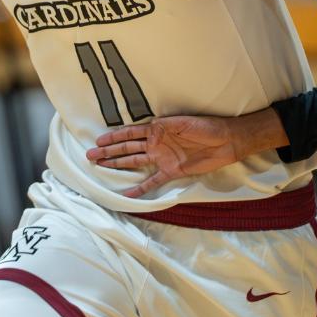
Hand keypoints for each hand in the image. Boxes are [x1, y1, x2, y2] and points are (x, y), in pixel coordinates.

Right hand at [86, 115, 239, 197]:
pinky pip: (152, 181)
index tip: (99, 140)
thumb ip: (163, 127)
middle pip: (127, 148)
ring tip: (100, 167)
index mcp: (156, 129)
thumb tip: (147, 127)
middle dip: (109, 151)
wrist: (225, 141)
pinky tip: (128, 194)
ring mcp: (162, 158)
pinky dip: (140, 188)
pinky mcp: (171, 171)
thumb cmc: (205, 127)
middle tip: (90, 156)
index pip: (130, 133)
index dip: (114, 137)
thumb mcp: (182, 122)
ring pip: (134, 162)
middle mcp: (155, 144)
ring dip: (118, 164)